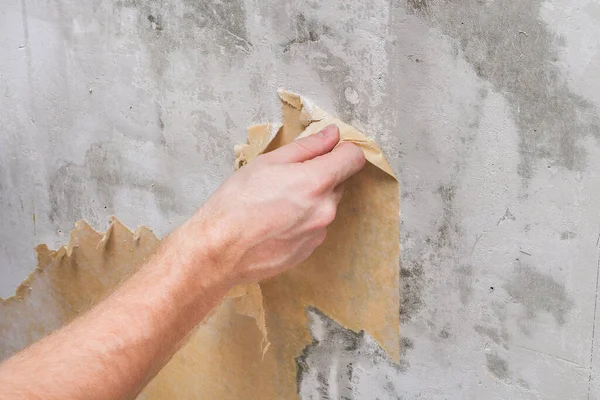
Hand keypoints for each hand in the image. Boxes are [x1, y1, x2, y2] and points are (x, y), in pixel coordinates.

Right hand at [183, 124, 365, 287]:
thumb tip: (332, 135)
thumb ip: (307, 147)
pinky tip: (275, 222)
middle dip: (320, 176)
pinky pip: (314, 227)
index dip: (343, 150)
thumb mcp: (268, 162)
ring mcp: (318, 232)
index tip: (329, 150)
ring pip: (325, 206)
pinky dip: (301, 221)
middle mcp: (325, 209)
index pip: (353, 158)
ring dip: (310, 200)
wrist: (220, 250)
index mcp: (316, 182)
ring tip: (275, 204)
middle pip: (338, 182)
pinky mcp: (309, 250)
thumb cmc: (236, 203)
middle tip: (286, 179)